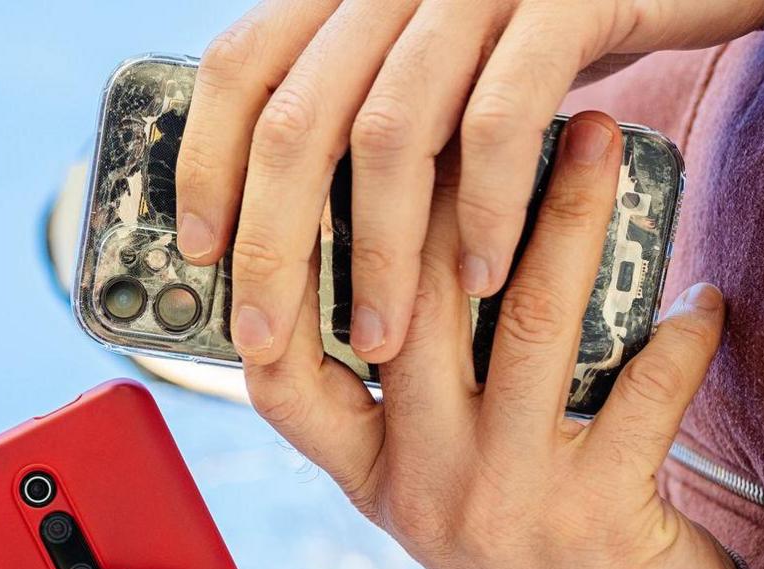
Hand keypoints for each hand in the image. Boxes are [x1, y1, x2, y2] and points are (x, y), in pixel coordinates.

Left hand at [179, 0, 763, 368]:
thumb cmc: (560, 37)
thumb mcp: (445, 62)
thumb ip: (367, 113)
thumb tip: (281, 236)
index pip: (243, 65)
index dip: (207, 159)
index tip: (199, 250)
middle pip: (297, 116)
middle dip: (272, 243)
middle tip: (262, 336)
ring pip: (389, 133)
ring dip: (376, 253)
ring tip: (380, 340)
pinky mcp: (565, 1)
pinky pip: (500, 122)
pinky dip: (484, 213)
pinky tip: (483, 279)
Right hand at [250, 112, 734, 568]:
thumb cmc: (523, 545)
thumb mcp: (432, 489)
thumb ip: (404, 402)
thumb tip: (411, 248)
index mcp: (371, 479)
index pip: (284, 383)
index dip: (277, 292)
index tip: (306, 193)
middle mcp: (422, 489)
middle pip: (413, 316)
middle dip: (452, 195)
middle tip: (491, 109)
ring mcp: (506, 503)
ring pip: (527, 330)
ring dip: (571, 221)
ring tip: (601, 141)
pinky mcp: (599, 514)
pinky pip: (645, 394)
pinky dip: (682, 336)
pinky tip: (700, 299)